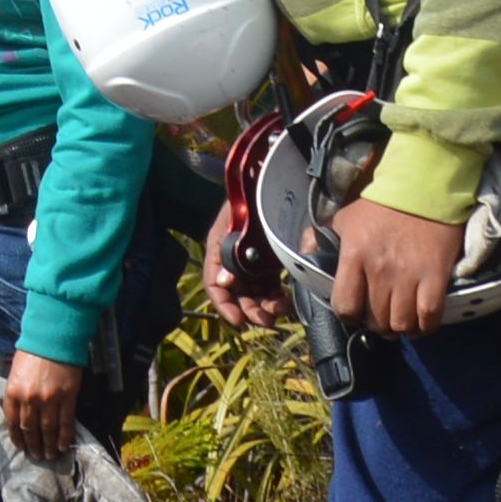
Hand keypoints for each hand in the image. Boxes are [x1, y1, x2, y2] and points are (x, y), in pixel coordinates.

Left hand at [0, 349, 82, 460]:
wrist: (54, 337)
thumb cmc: (33, 351)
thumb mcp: (16, 371)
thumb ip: (17, 392)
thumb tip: (19, 412)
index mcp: (13, 391)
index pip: (12, 421)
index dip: (17, 437)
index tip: (21, 446)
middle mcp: (29, 399)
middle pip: (30, 428)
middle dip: (33, 445)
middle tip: (37, 455)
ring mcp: (49, 399)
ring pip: (48, 429)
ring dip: (48, 445)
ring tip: (50, 456)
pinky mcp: (68, 397)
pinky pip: (65, 422)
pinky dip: (64, 436)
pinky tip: (63, 446)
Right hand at [203, 202, 287, 327]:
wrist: (272, 180)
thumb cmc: (253, 198)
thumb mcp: (239, 225)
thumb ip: (232, 254)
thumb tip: (223, 283)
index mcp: (219, 250)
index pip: (214, 285)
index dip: (224, 305)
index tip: (238, 321)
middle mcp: (233, 259)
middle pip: (237, 293)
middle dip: (250, 310)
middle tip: (268, 322)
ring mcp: (252, 261)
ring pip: (255, 292)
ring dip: (265, 306)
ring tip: (282, 311)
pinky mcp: (269, 261)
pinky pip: (269, 285)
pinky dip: (276, 296)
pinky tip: (286, 301)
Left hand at [327, 195, 464, 338]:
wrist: (424, 187)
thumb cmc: (382, 204)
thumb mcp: (344, 217)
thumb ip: (320, 237)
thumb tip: (304, 252)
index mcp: (354, 256)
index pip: (345, 306)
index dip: (349, 315)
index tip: (356, 311)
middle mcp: (380, 270)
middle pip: (375, 320)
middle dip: (376, 324)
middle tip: (381, 316)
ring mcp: (409, 275)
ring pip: (401, 324)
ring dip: (400, 328)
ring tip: (401, 320)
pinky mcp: (435, 276)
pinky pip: (429, 317)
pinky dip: (425, 327)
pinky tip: (422, 322)